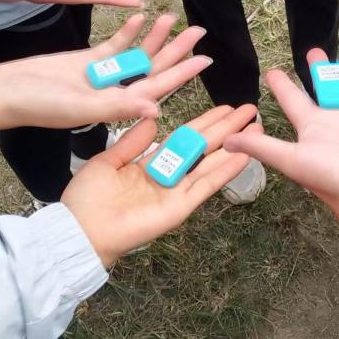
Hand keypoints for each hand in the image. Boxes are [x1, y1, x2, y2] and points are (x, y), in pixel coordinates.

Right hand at [0, 13, 211, 128]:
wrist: (3, 92)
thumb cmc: (37, 105)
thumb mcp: (79, 107)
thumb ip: (116, 108)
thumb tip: (156, 110)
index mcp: (118, 107)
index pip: (158, 88)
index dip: (182, 73)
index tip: (205, 59)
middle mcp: (115, 92)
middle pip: (154, 69)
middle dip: (177, 51)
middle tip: (200, 30)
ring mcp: (103, 76)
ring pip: (137, 55)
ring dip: (155, 38)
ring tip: (174, 17)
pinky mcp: (87, 61)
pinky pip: (115, 46)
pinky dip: (129, 33)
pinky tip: (143, 16)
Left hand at [64, 105, 259, 266]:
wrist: (82, 230)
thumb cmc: (87, 198)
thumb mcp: (107, 161)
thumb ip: (131, 142)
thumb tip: (151, 120)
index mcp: (151, 165)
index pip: (185, 138)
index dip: (206, 123)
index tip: (225, 109)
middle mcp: (169, 177)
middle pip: (204, 147)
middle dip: (227, 129)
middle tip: (249, 111)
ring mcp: (177, 192)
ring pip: (211, 164)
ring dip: (234, 147)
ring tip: (255, 129)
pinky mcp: (180, 207)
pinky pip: (206, 186)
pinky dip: (225, 171)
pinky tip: (243, 156)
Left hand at [224, 36, 338, 215]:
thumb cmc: (335, 181)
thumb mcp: (294, 161)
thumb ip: (264, 149)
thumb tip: (226, 140)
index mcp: (316, 127)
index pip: (294, 101)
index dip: (282, 86)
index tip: (272, 71)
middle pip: (330, 87)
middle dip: (322, 68)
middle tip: (314, 49)